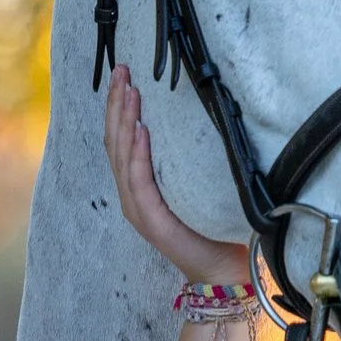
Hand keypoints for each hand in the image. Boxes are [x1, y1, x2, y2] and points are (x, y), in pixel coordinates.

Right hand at [103, 65, 250, 287]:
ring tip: (131, 92)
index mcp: (139, 185)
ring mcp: (138, 208)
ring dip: (125, 121)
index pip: (122, 139)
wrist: (224, 269)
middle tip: (123, 71)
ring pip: (122, 157)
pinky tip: (140, 131)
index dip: (120, 106)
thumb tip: (200, 116)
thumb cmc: (214, 226)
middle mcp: (132, 195)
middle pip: (116, 141)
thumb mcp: (198, 183)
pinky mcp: (151, 221)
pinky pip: (139, 182)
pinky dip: (138, 154)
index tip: (125, 75)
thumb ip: (189, 158)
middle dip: (118, 104)